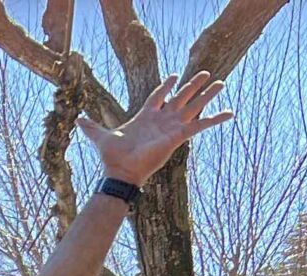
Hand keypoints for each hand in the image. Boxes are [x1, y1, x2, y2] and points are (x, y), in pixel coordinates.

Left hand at [79, 71, 232, 185]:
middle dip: (192, 85)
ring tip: (221, 82)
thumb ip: (91, 127)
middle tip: (204, 73)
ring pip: (194, 106)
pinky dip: (215, 119)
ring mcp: (172, 127)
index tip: (173, 76)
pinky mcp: (179, 136)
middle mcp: (161, 120)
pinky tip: (230, 112)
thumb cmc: (112, 158)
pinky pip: (201, 125)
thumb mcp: (100, 137)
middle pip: (180, 97)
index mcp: (145, 117)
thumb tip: (76, 121)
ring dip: (207, 95)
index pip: (158, 96)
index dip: (165, 86)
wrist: (120, 172)